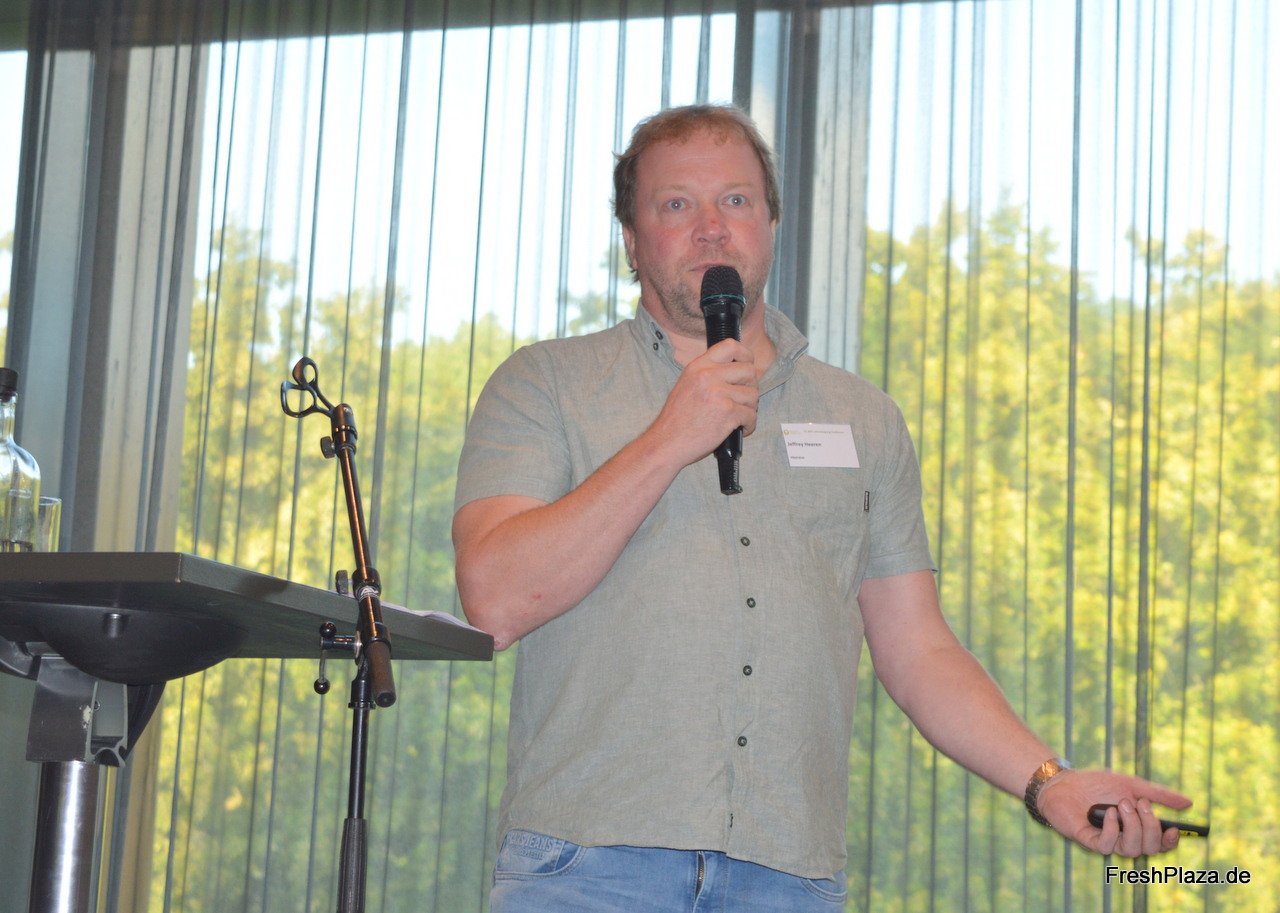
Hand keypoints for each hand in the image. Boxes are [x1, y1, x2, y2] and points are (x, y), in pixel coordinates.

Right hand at [647, 338, 758, 465]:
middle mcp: (708, 376)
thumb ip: (707, 374)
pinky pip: (751, 415)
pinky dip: (749, 425)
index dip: (745, 354)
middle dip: (750, 386)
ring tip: (738, 417)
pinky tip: (739, 430)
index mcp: (698, 367)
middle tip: (743, 400)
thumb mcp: (686, 385)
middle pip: (748, 370)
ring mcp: (718, 393)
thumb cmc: (676, 420)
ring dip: (750, 408)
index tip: (747, 364)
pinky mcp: (727, 412)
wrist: (666, 443)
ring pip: (753, 394)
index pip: (729, 345)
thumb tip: (735, 371)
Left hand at [1038, 767, 1192, 856]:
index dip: (1170, 841)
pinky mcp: (1089, 841)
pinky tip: (1108, 813)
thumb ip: (1159, 795)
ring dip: (1131, 827)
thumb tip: (1189, 803)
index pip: (1160, 844)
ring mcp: (1107, 840)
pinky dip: (1111, 829)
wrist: (1064, 781)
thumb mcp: (1131, 784)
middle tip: (1139, 803)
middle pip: (1149, 848)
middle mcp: (1124, 837)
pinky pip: (1107, 846)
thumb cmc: (1096, 784)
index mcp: (1137, 827)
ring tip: (1121, 804)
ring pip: (1131, 850)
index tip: (1175, 829)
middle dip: (1149, 826)